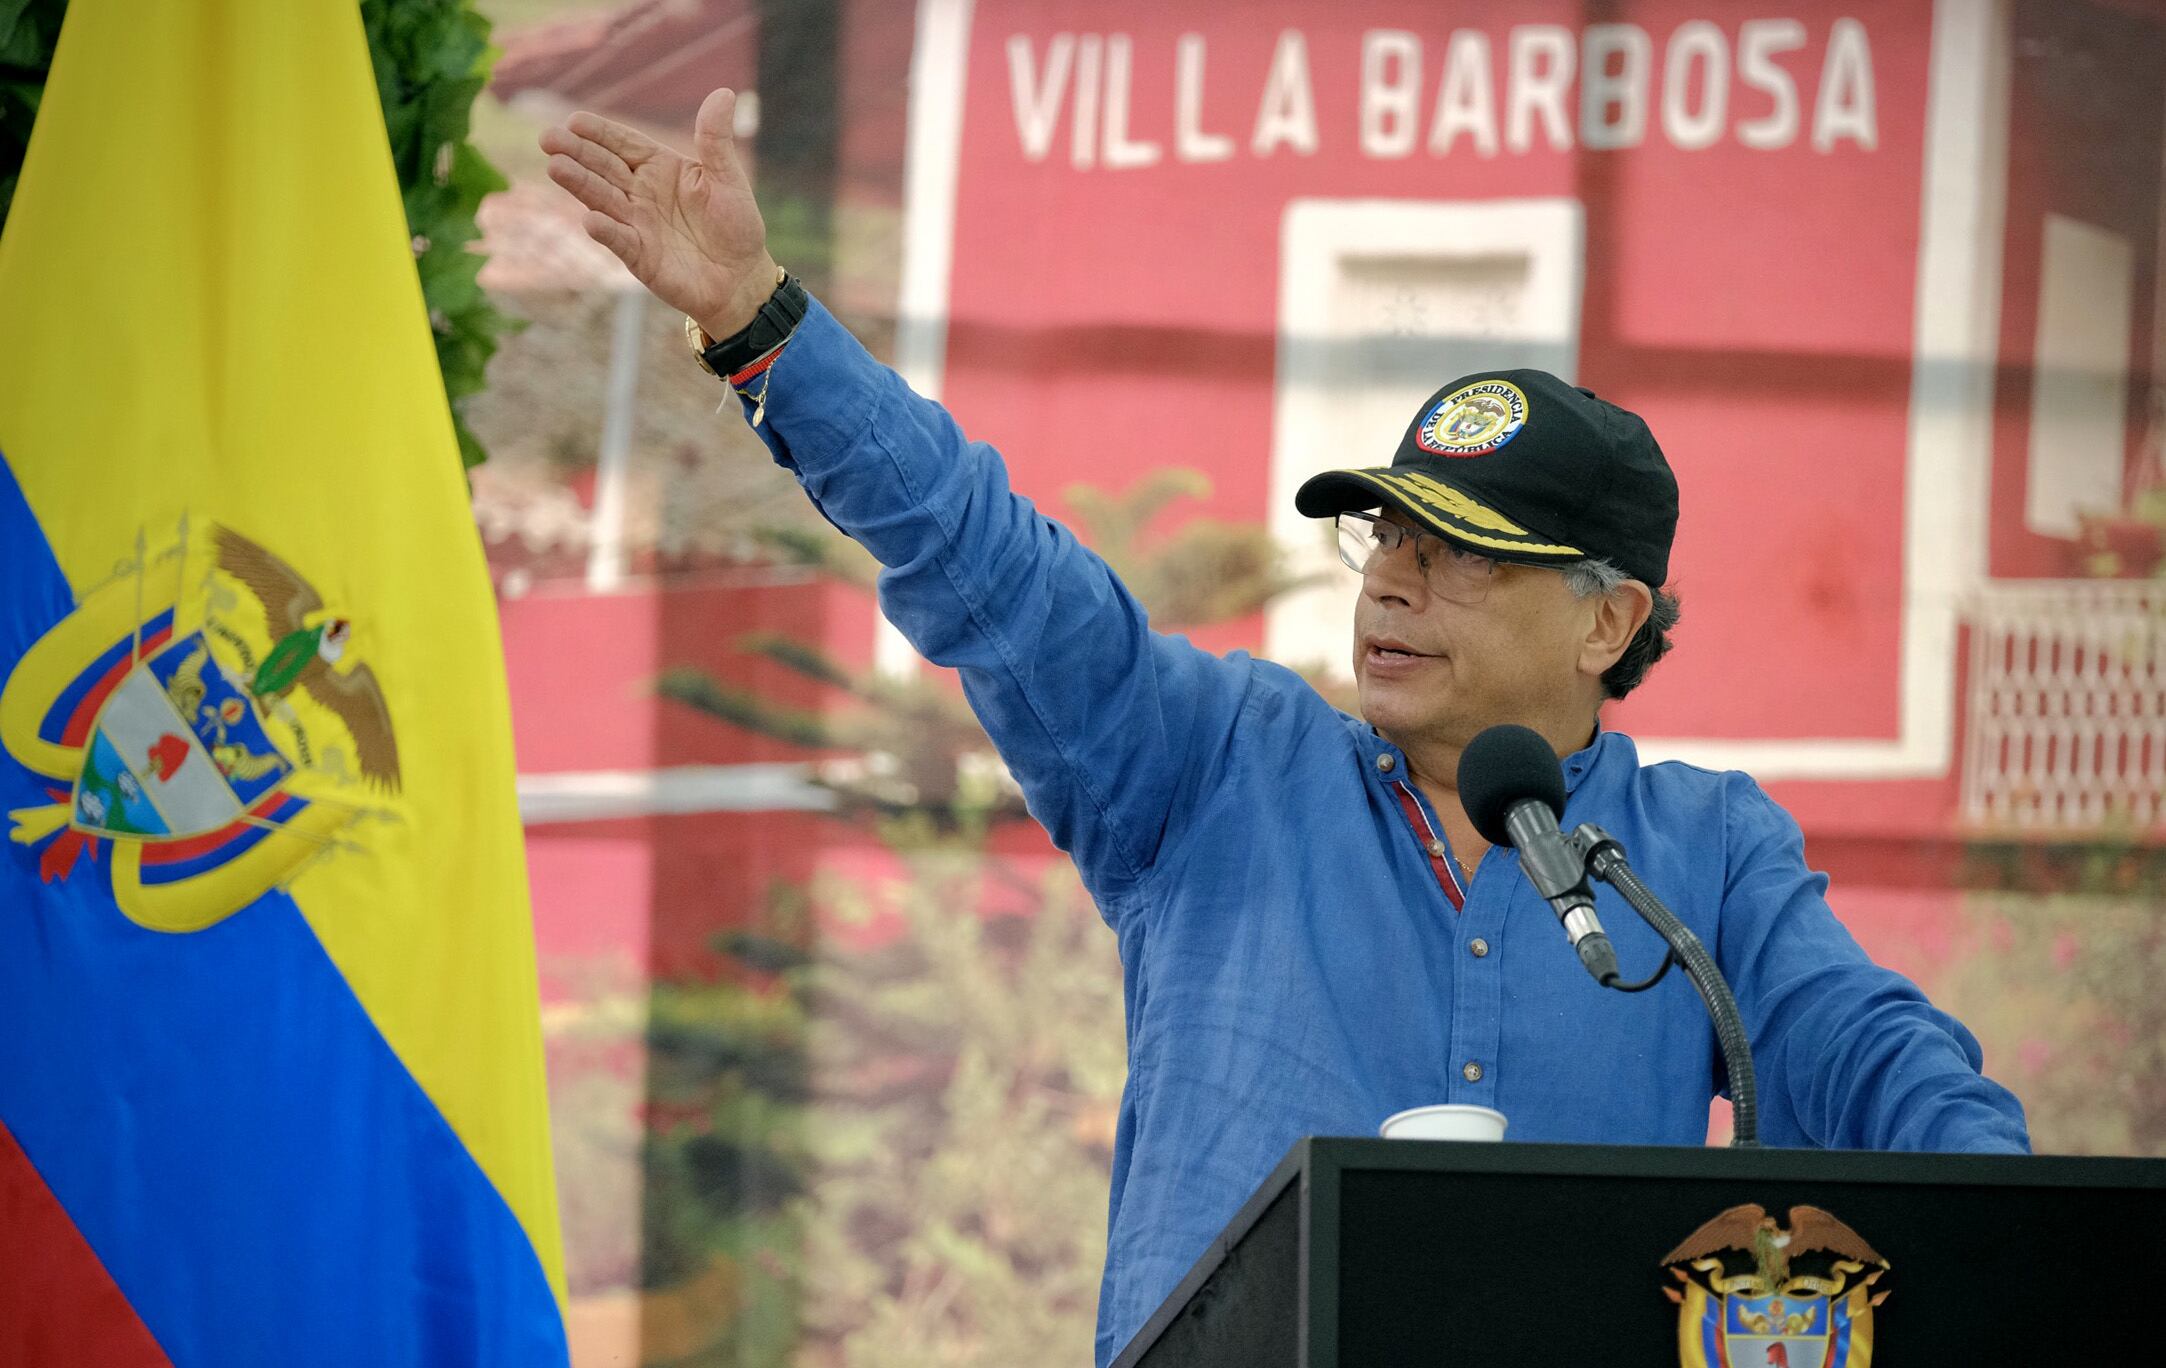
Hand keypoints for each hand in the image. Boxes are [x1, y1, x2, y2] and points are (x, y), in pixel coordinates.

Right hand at [539, 88, 780, 339]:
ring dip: (579, 184)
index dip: (600, 133)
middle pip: (603, 167)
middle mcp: (641, 192)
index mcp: (659, 168)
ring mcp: (636, 223)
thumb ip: (716, 140)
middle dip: (576, 152)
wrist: (741, 278)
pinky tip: (590, 220)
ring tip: (556, 167)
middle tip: (549, 137)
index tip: (575, 120)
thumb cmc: (735, 225)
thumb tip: (724, 93)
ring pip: (602, 199)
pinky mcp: (639, 256)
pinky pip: (619, 240)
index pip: (624, 144)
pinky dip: (605, 231)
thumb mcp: (728, 178)